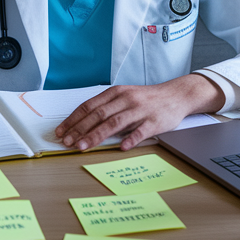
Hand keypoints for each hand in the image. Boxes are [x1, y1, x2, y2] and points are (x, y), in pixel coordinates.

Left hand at [54, 74, 221, 151]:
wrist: (177, 95)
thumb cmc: (147, 99)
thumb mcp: (125, 97)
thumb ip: (107, 107)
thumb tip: (83, 124)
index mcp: (116, 93)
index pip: (89, 106)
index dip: (74, 119)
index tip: (62, 131)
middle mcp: (126, 99)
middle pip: (98, 115)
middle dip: (80, 129)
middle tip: (67, 142)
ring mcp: (140, 110)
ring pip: (115, 123)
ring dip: (96, 135)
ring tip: (83, 146)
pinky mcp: (154, 121)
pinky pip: (141, 131)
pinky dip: (130, 139)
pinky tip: (121, 147)